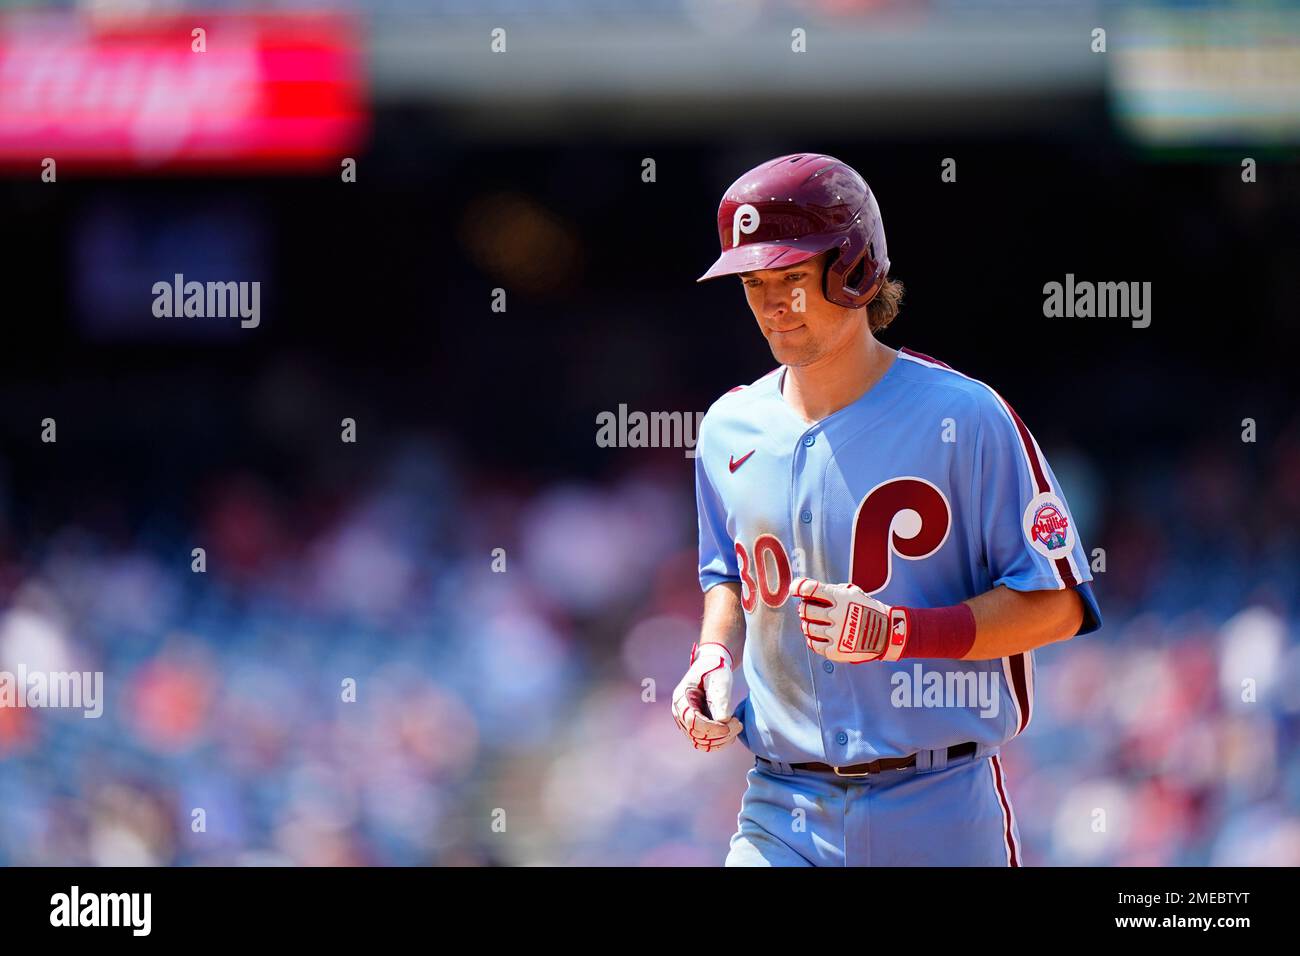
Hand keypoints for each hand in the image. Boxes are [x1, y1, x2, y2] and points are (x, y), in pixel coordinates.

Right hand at [671, 642, 742, 751]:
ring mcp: (686, 721)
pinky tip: (731, 731)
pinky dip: (719, 741)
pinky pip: (705, 742)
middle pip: (696, 735)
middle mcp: (680, 712)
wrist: (711, 667)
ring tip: (736, 726)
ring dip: (720, 740)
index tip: (728, 727)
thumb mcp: (720, 679)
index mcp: (681, 698)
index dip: (710, 728)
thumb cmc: (714, 670)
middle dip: (719, 734)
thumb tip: (723, 720)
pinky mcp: (695, 726)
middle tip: (738, 724)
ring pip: (700, 743)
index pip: (692, 721)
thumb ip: (721, 698)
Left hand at [788, 577, 909, 662]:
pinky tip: (817, 636)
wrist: (886, 634)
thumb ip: (831, 591)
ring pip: (807, 628)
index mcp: (840, 598)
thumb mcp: (853, 593)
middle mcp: (837, 615)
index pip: (812, 589)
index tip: (795, 589)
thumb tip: (806, 590)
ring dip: (807, 624)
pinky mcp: (836, 650)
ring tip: (812, 623)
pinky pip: (813, 644)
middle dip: (804, 608)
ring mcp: (836, 634)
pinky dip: (812, 639)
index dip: (799, 587)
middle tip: (807, 609)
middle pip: (805, 610)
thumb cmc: (867, 609)